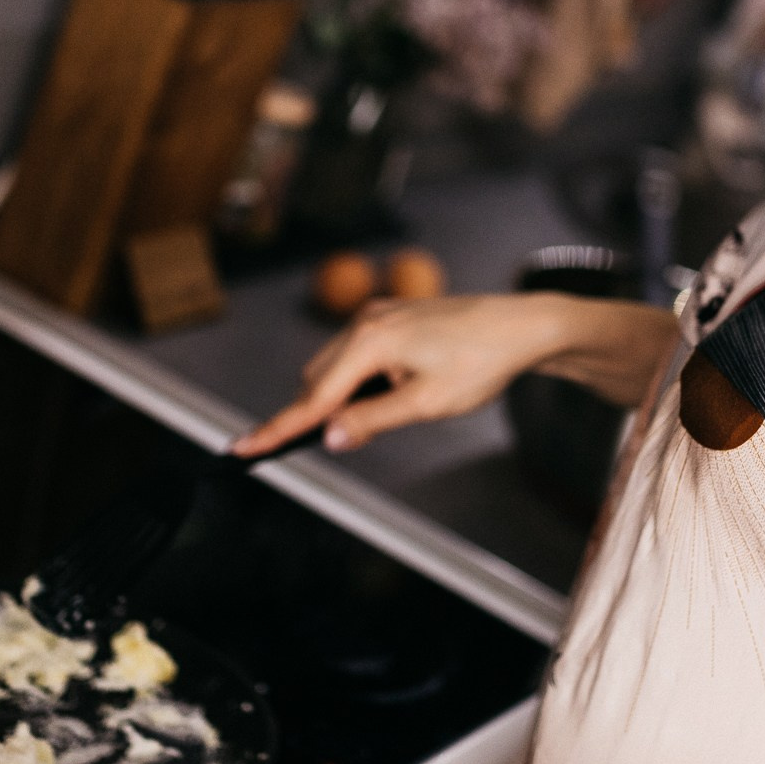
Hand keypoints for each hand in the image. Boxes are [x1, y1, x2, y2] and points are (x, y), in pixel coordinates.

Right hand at [230, 294, 571, 456]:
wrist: (521, 327)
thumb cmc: (481, 363)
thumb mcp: (426, 404)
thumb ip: (373, 421)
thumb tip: (331, 438)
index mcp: (369, 342)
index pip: (312, 398)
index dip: (278, 429)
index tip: (243, 448)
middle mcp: (365, 322)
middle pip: (318, 381)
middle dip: (323, 414)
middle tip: (357, 438)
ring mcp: (379, 315)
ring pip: (338, 367)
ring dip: (348, 395)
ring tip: (401, 405)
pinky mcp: (393, 316)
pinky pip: (359, 353)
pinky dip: (365, 378)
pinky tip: (402, 387)